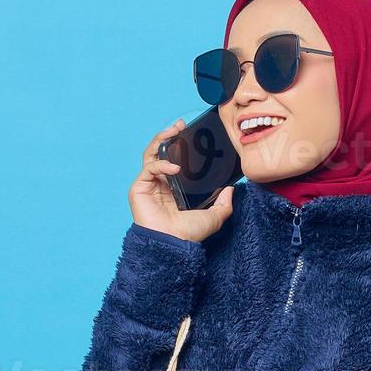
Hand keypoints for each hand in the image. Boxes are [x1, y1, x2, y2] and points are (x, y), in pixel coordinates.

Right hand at [129, 118, 234, 242]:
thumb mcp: (215, 217)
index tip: (189, 133)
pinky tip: (174, 168)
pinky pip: (149, 168)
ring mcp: (149, 185)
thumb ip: (224, 203)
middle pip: (160, 153)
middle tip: (179, 125)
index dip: (180, 146)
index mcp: (174, 189)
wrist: (174, 244)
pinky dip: (161, 164)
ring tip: (173, 131)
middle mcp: (160, 185)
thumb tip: (232, 189)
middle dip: (168, 136)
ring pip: (151, 155)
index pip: (174, 161)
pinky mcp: (139, 188)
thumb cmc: (189, 234)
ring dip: (161, 140)